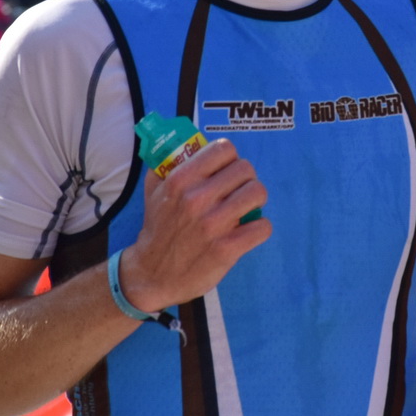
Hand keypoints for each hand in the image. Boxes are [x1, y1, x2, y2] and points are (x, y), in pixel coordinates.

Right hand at [115, 139, 269, 313]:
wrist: (153, 274)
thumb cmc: (158, 229)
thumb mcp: (153, 191)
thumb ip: (166, 164)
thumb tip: (185, 142)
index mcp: (180, 180)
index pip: (223, 149)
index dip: (230, 158)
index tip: (228, 169)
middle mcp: (197, 199)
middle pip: (245, 169)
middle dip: (245, 179)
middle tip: (238, 190)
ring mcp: (213, 225)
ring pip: (257, 193)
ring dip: (255, 199)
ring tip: (246, 207)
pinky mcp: (227, 249)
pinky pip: (262, 227)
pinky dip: (259, 227)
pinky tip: (248, 230)